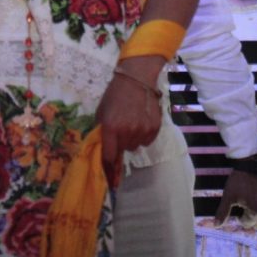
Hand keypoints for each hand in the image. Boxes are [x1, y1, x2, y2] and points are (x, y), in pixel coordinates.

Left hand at [97, 57, 164, 185]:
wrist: (137, 79)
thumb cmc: (115, 95)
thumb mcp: (102, 112)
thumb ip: (102, 131)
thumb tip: (103, 150)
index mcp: (110, 127)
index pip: (109, 156)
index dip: (108, 166)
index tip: (110, 177)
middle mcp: (126, 131)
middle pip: (123, 151)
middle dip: (120, 143)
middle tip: (120, 129)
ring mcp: (142, 130)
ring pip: (135, 146)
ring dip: (132, 139)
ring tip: (131, 122)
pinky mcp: (154, 128)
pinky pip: (147, 141)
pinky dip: (144, 135)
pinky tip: (141, 121)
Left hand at [214, 170, 256, 226]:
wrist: (252, 164)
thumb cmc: (239, 180)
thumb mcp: (228, 196)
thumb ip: (223, 212)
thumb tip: (216, 226)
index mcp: (255, 212)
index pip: (248, 224)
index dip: (241, 219)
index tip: (239, 212)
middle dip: (251, 221)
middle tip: (246, 211)